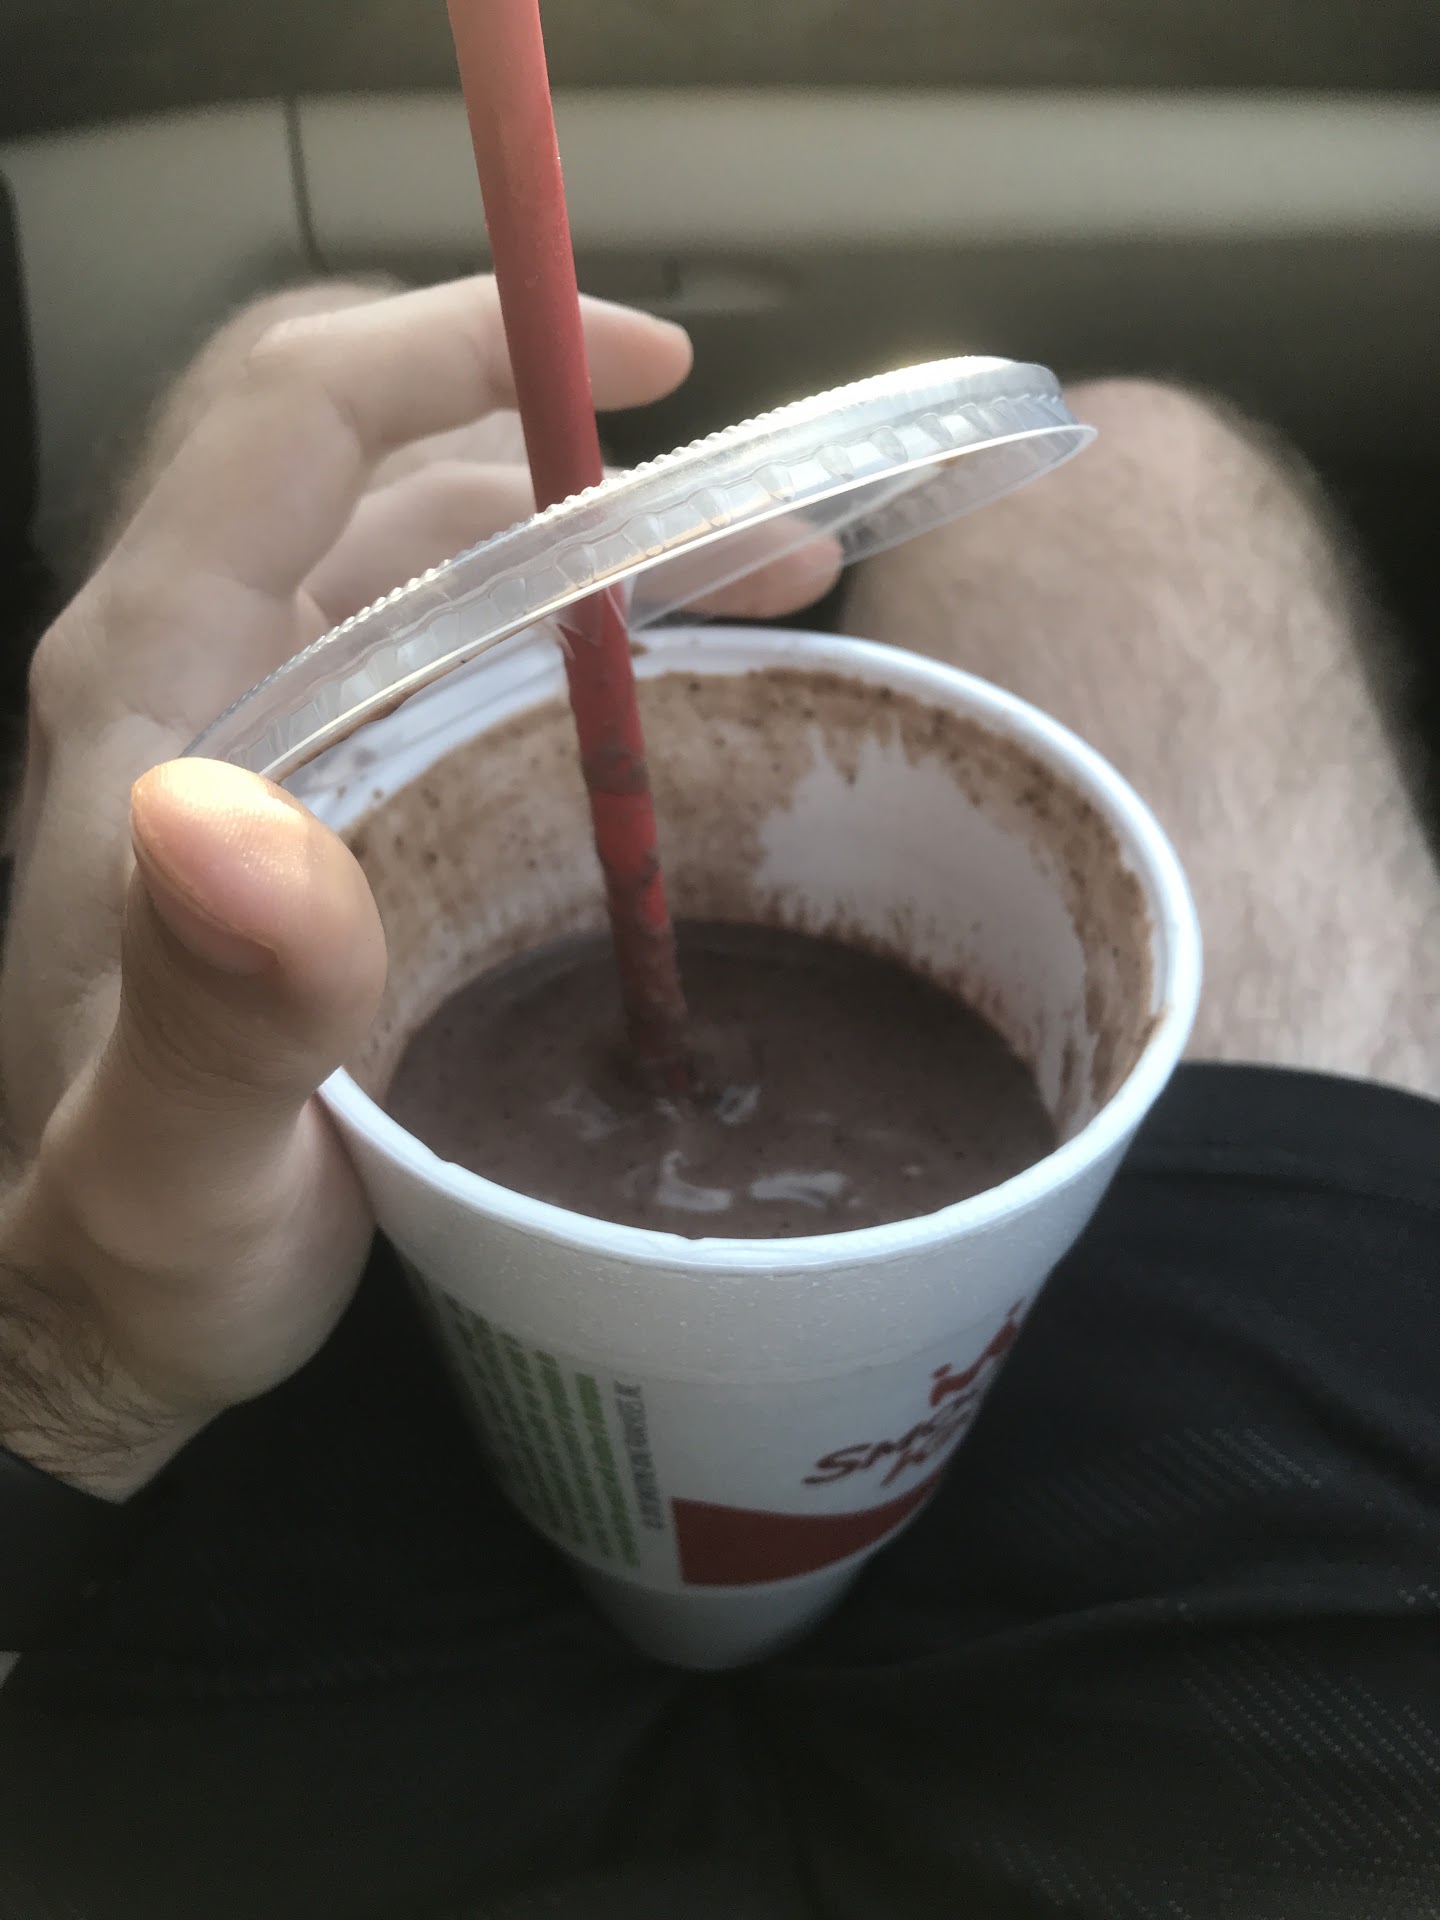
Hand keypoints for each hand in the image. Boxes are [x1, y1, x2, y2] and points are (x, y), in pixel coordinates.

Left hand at [0, 277, 840, 1498]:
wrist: (92, 1310)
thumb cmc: (128, 1246)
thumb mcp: (174, 1157)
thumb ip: (212, 1008)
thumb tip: (227, 818)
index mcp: (156, 697)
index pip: (296, 426)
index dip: (464, 352)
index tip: (650, 367)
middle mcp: (201, 686)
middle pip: (388, 480)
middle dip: (579, 467)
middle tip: (757, 530)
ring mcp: (260, 747)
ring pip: (432, 574)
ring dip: (596, 558)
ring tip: (763, 601)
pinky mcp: (315, 819)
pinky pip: (451, 678)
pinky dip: (570, 656)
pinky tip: (669, 715)